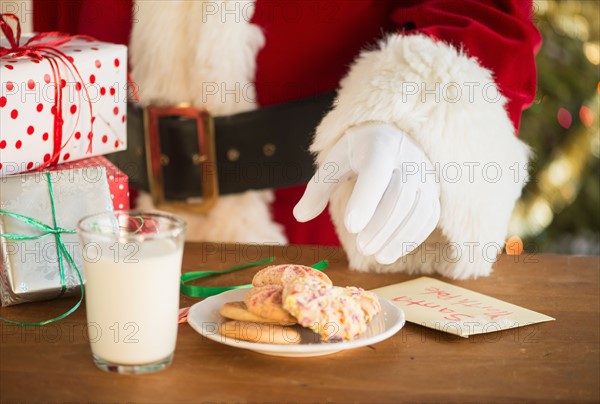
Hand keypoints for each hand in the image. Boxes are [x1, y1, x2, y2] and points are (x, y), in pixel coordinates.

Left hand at [294, 122, 439, 263]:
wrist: (394, 137)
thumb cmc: (358, 153)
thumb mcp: (335, 163)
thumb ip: (317, 189)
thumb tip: (299, 216)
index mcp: (379, 147)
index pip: (375, 171)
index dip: (365, 199)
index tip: (351, 226)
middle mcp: (407, 160)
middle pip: (400, 194)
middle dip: (381, 224)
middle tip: (361, 248)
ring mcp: (424, 176)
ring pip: (418, 208)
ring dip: (397, 236)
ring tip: (376, 256)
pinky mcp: (432, 193)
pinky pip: (428, 217)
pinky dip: (411, 238)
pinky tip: (391, 252)